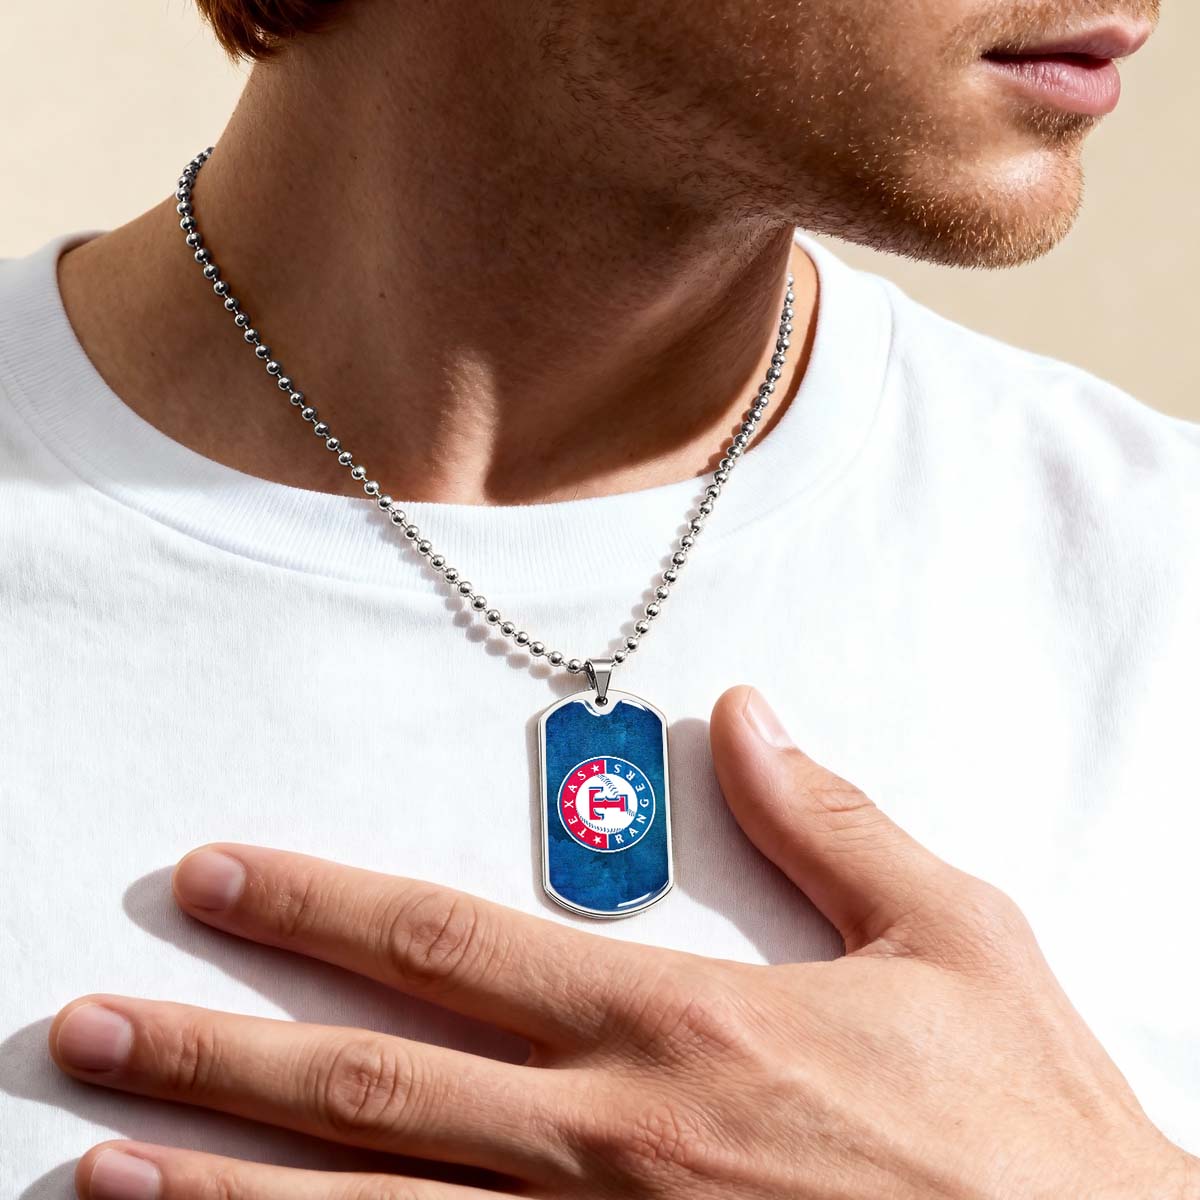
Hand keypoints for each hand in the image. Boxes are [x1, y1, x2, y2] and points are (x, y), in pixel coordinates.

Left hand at [50, 685, 1195, 1199]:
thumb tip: (750, 716)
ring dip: (225, 1182)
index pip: (452, 945)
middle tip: (90, 1018)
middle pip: (371, 1079)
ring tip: (100, 1158)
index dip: (317, 904)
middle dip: (216, 1040)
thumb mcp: (954, 935)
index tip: (215, 877)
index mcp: (684, 1024)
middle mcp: (613, 1138)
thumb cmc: (1028, 1125)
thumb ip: (834, 820)